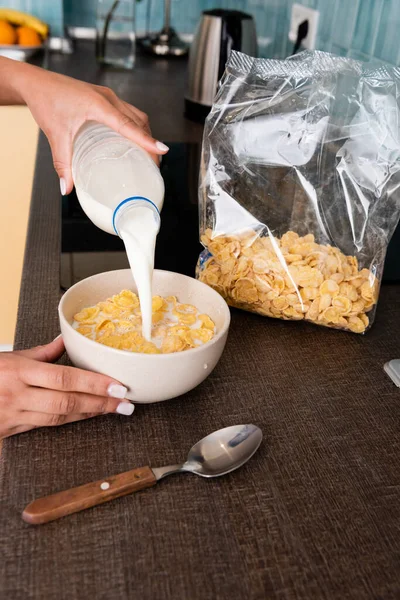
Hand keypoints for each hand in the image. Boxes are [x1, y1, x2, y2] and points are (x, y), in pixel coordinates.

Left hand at [0, 57, 167, 193]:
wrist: (36, 82)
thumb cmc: (45, 101)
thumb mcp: (55, 135)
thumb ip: (62, 163)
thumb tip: (67, 189)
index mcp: (98, 105)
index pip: (128, 125)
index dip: (146, 139)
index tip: (162, 149)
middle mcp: (107, 98)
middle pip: (138, 120)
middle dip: (150, 141)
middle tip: (155, 163)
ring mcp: (107, 96)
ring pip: (135, 115)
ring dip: (144, 132)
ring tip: (148, 154)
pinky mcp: (104, 97)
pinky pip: (127, 112)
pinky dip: (135, 126)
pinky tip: (132, 139)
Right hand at [0, 336, 133, 439]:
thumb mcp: (9, 356)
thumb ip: (41, 353)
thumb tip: (65, 340)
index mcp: (18, 372)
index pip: (64, 378)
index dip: (94, 384)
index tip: (118, 385)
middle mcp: (17, 395)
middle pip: (67, 403)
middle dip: (100, 404)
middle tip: (126, 403)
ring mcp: (13, 416)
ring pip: (59, 418)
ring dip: (90, 414)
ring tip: (114, 409)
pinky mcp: (10, 432)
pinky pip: (46, 427)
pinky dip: (70, 422)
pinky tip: (87, 417)